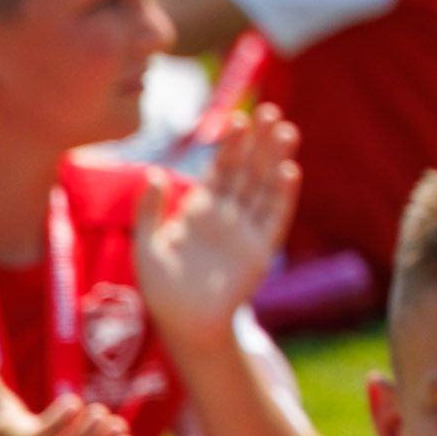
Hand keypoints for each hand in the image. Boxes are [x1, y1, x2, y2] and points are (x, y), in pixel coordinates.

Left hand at [136, 105, 297, 341]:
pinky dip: (283, 194)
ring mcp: (246, 230)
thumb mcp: (146, 247)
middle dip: (259, 142)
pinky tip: (290, 170)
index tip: (238, 118)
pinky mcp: (260, 249)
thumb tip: (153, 172)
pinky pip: (274, 216)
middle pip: (248, 169)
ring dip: (275, 159)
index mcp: (200, 209)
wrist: (185, 324)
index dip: (230, 144)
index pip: (220, 168)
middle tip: (271, 111)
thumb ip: (149, 211)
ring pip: (264, 186)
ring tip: (286, 130)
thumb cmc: (162, 289)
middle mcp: (227, 214)